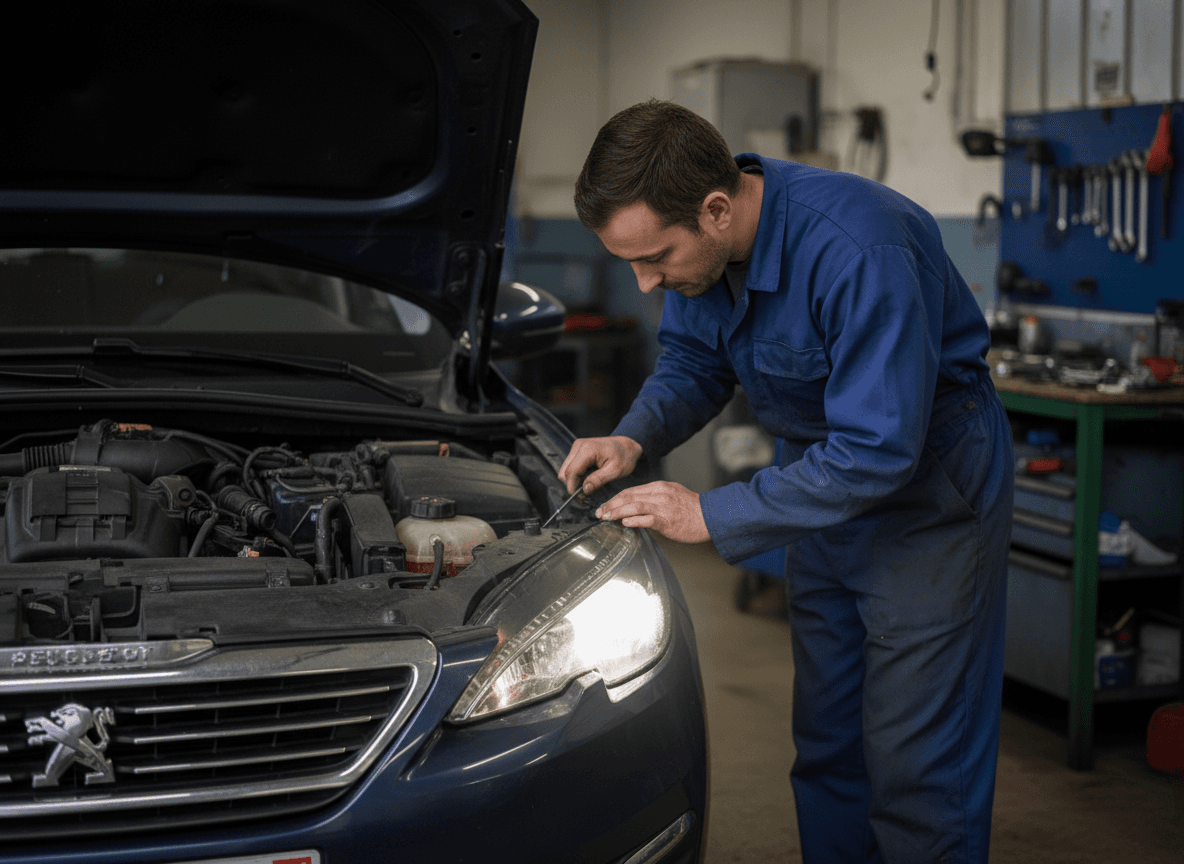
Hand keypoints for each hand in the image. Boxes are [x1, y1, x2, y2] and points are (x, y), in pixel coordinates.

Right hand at [558, 436, 642, 494]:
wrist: (628, 445)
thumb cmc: (625, 456)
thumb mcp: (615, 471)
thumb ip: (598, 480)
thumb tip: (584, 490)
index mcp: (587, 449)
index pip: (571, 472)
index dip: (573, 487)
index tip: (580, 498)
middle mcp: (579, 446)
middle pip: (565, 471)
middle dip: (573, 485)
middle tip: (586, 495)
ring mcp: (577, 447)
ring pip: (566, 470)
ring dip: (575, 481)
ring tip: (589, 486)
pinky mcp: (578, 450)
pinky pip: (571, 467)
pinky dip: (578, 475)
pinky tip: (589, 478)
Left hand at [595, 481, 709, 544]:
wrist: (712, 515)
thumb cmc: (693, 509)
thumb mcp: (673, 494)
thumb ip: (656, 497)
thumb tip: (638, 506)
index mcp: (660, 487)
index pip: (631, 490)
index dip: (615, 498)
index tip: (606, 505)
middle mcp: (660, 494)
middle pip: (629, 496)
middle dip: (611, 504)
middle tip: (599, 512)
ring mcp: (663, 507)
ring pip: (634, 506)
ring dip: (617, 511)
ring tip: (606, 517)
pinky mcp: (668, 521)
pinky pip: (647, 519)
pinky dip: (634, 520)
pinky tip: (625, 523)